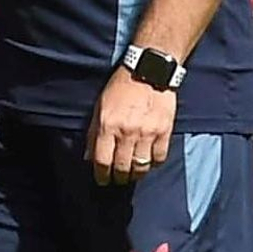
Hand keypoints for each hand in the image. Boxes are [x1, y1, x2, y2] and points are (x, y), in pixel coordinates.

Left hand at [86, 67, 176, 185]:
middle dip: (118, 177)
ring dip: (135, 174)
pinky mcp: (164, 132)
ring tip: (132, 174)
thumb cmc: (121, 87)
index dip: (101, 175)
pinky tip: (149, 162)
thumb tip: (88, 156)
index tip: (102, 180)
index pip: (102, 160)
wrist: (149, 71)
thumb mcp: (100, 106)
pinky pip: (159, 158)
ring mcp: (147, 133)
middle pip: (122, 167)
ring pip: (141, 167)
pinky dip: (153, 164)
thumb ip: (93, 132)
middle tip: (118, 179)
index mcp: (108, 124)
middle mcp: (127, 132)